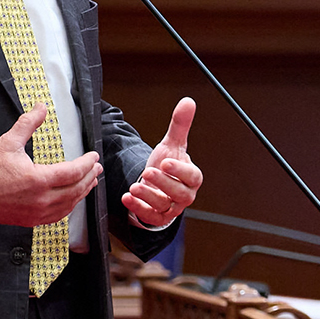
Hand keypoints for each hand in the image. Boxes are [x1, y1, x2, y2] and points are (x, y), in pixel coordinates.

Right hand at [0, 106, 101, 226]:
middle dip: (90, 177)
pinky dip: (70, 206)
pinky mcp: (31, 221)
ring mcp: (37, 212)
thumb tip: (41, 107)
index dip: (87, 163)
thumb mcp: (8, 142)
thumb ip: (28, 123)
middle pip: (76, 189)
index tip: (94, 156)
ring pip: (70, 204)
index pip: (74, 172)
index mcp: (38, 179)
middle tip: (97, 168)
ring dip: (83, 192)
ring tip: (90, 182)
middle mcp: (41, 199)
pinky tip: (73, 199)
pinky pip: (58, 215)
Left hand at [122, 97, 202, 228]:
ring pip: (164, 206)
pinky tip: (127, 198)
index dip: (180, 170)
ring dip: (148, 197)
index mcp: (191, 177)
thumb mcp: (172, 144)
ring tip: (134, 186)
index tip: (166, 161)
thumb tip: (188, 101)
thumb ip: (180, 125)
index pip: (192, 177)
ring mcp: (171, 207)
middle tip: (148, 172)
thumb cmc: (168, 164)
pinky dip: (138, 209)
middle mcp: (184, 194)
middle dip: (163, 184)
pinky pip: (150, 216)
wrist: (158, 183)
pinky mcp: (157, 216)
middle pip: (180, 193)